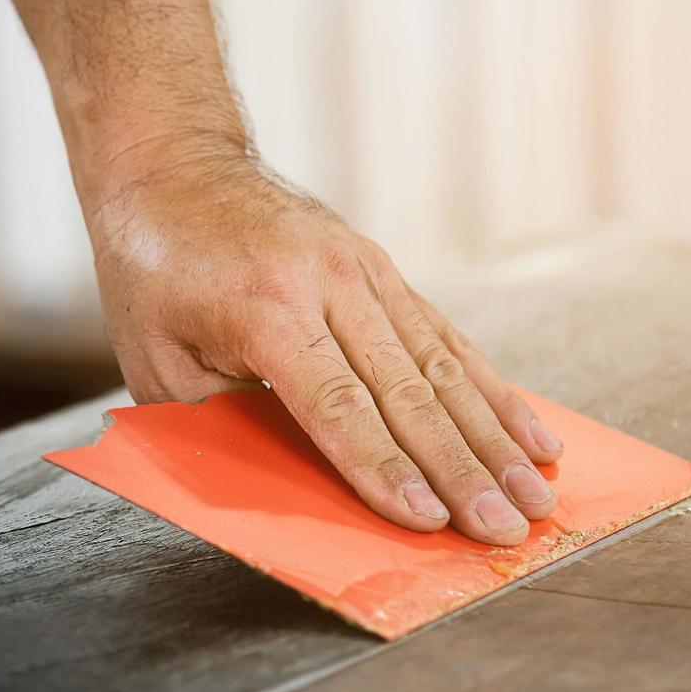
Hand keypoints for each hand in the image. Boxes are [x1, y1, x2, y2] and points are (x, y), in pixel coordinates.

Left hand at [86, 146, 563, 544]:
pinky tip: (534, 434)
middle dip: (463, 469)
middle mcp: (327, 283)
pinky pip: (446, 338)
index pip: (338, 405)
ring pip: (443, 366)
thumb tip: (286, 492)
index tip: (431, 520)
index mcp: (265, 310)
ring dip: (495, 438)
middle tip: (508, 528)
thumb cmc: (153, 275)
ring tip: (537, 494)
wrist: (173, 163)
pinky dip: (493, 391)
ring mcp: (363, 269)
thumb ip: (218, 424)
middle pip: (408, 392)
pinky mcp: (382, 267)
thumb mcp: (158, 360)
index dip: (386, 468)